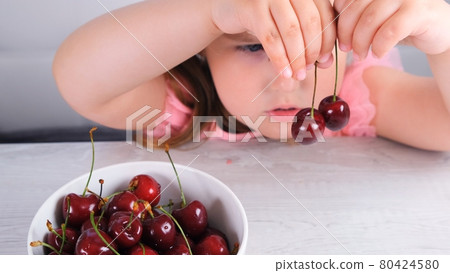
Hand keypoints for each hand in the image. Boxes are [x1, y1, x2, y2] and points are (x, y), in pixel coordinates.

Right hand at [211, 0, 336, 79]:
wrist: (225, 7)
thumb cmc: (263, 16)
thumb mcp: (288, 20)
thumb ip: (309, 36)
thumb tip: (328, 62)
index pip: (325, 14)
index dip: (328, 40)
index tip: (325, 61)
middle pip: (310, 23)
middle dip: (312, 51)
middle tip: (309, 70)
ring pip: (291, 32)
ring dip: (296, 58)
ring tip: (297, 75)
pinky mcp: (252, 7)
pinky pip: (270, 38)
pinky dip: (279, 59)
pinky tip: (283, 72)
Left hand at [334, 0, 449, 58]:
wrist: (436, 31)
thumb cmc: (398, 24)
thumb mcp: (372, 18)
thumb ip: (353, 16)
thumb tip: (328, 26)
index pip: (345, 0)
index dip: (337, 21)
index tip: (339, 38)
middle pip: (354, 9)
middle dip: (346, 34)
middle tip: (347, 49)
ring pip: (370, 19)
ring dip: (361, 42)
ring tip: (361, 54)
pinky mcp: (419, 11)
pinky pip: (390, 30)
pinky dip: (379, 46)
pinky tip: (378, 53)